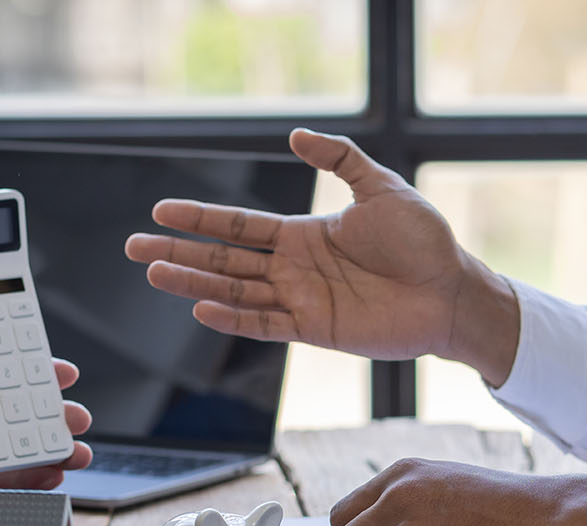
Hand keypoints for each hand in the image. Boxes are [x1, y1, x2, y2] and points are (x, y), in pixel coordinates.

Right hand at [123, 129, 523, 385]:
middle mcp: (293, 269)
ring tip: (154, 273)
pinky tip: (201, 307)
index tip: (161, 212)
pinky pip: (265, 324)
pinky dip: (233, 318)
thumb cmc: (423, 240)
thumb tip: (296, 134)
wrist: (452, 289)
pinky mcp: (316, 329)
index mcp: (303, 235)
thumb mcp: (381, 186)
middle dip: (179, 253)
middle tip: (134, 247)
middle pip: (224, 259)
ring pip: (234, 291)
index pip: (239, 226)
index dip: (200, 219)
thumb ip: (338, 158)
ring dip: (193, 283)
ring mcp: (301, 301)